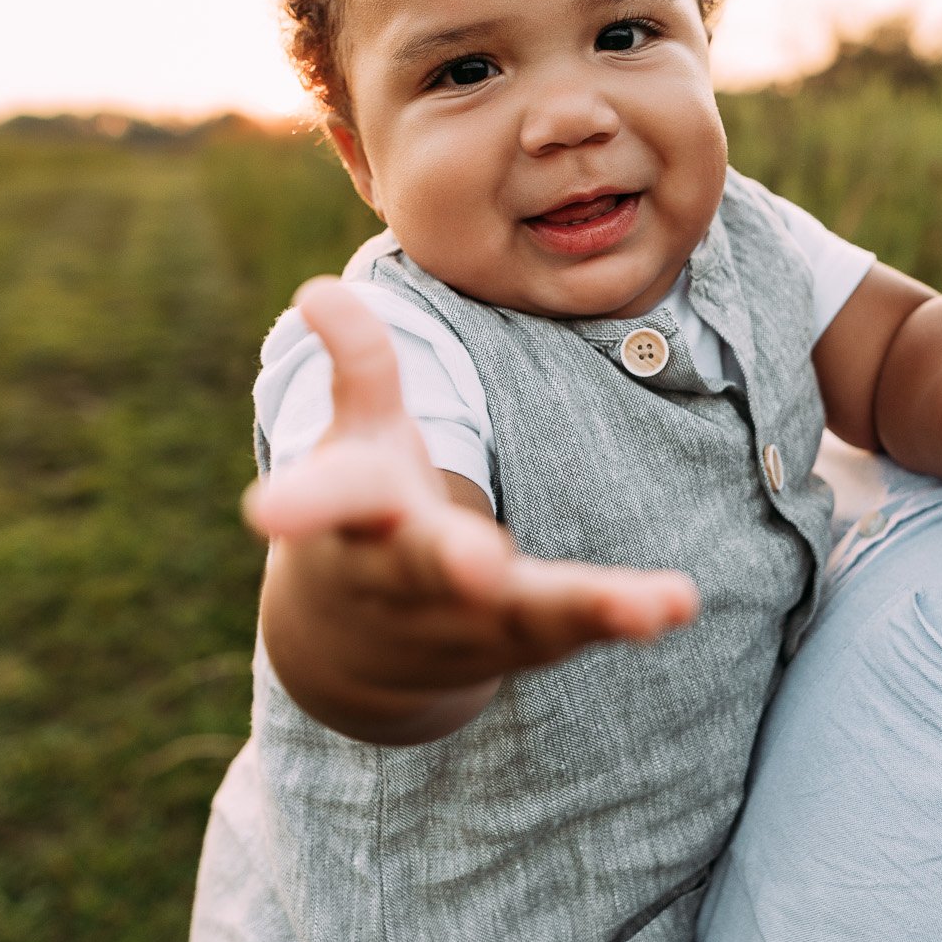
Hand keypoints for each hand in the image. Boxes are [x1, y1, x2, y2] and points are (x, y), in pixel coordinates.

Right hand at [247, 279, 698, 737]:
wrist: (357, 649)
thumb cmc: (362, 517)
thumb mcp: (357, 444)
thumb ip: (359, 370)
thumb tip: (321, 291)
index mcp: (358, 517)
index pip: (332, 499)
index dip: (300, 502)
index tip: (265, 510)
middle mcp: (407, 576)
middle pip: (427, 570)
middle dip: (449, 565)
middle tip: (476, 561)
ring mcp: (466, 618)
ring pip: (520, 615)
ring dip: (580, 608)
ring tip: (646, 604)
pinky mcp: (520, 642)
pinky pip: (572, 630)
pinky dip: (624, 617)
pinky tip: (675, 603)